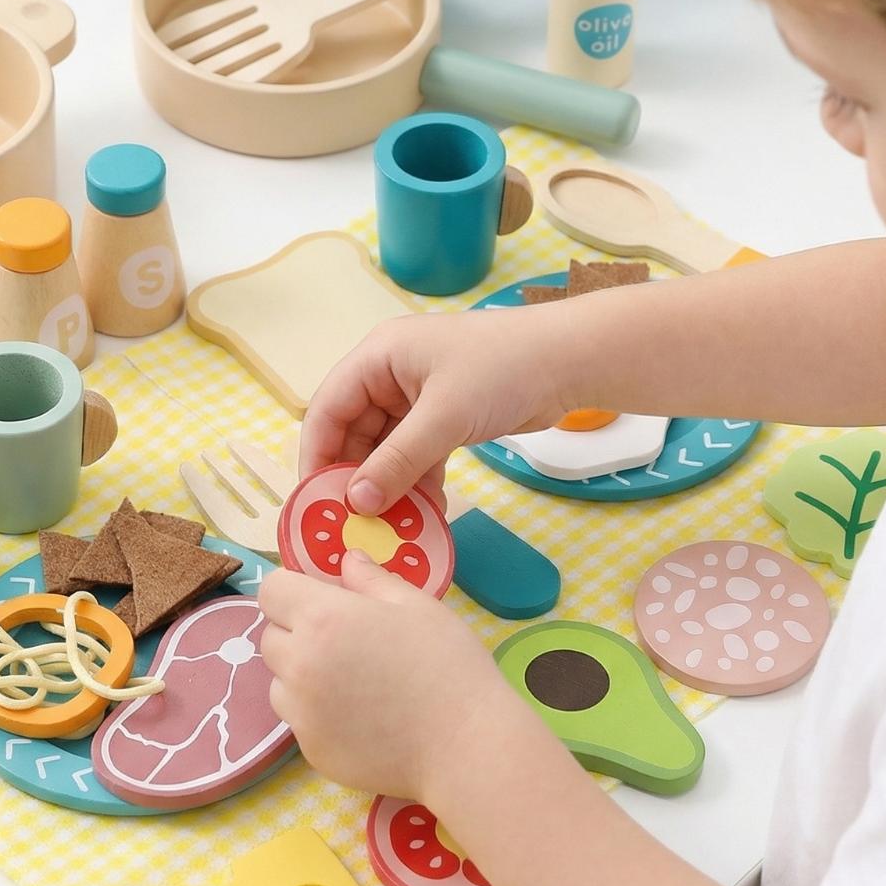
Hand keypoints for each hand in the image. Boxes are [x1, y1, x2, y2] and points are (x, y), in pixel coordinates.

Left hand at [259, 550, 523, 801]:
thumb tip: (346, 561)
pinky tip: (362, 719)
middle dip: (298, 632)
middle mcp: (299, 664)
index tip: (321, 600)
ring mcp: (301, 713)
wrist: (465, 746)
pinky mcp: (311, 751)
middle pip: (271, 637)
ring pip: (280, 682)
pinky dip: (319, 715)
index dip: (293, 590)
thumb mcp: (416, 606)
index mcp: (321, 618)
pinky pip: (300, 721)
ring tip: (354, 684)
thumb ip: (371, 579)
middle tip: (346, 643)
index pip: (271, 591)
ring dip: (302, 676)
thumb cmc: (448, 665)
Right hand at [300, 307, 578, 514]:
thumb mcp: (444, 416)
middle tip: (353, 524)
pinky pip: (417, 454)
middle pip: (354, 432)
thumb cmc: (503, 369)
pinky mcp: (446, 416)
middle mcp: (391, 374)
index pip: (327, 408)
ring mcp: (419, 397)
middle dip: (355, 478)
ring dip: (389, 485)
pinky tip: (423, 513)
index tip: (315, 502)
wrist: (571, 361)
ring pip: (387, 448)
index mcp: (378, 357)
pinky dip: (418, 482)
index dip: (317, 455)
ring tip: (388, 527)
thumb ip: (398, 461)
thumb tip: (357, 503)